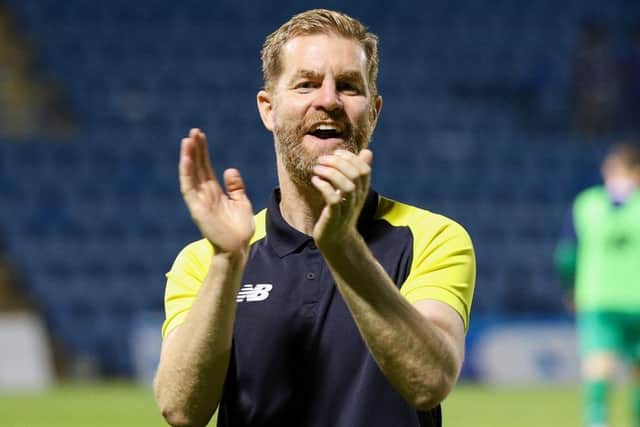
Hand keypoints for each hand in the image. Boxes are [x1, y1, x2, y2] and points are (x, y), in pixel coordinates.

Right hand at [179, 128, 253, 253]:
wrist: (237, 248)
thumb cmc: (239, 228)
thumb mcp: (241, 202)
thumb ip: (235, 187)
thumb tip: (229, 169)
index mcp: (214, 192)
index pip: (205, 167)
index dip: (202, 151)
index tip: (201, 135)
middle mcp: (204, 194)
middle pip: (197, 167)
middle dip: (195, 149)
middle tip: (193, 131)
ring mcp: (199, 200)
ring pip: (190, 174)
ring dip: (188, 157)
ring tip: (187, 140)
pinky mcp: (196, 208)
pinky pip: (188, 188)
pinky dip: (186, 173)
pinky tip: (186, 159)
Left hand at [311, 149, 372, 247]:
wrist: (336, 239)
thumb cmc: (342, 211)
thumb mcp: (351, 191)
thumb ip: (357, 172)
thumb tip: (368, 151)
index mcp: (362, 191)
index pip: (364, 169)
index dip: (351, 158)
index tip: (336, 153)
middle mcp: (357, 198)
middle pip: (356, 175)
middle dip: (338, 162)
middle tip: (321, 160)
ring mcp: (347, 208)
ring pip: (347, 186)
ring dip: (330, 173)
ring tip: (316, 169)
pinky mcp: (334, 216)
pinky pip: (333, 199)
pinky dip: (324, 186)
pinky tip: (315, 180)